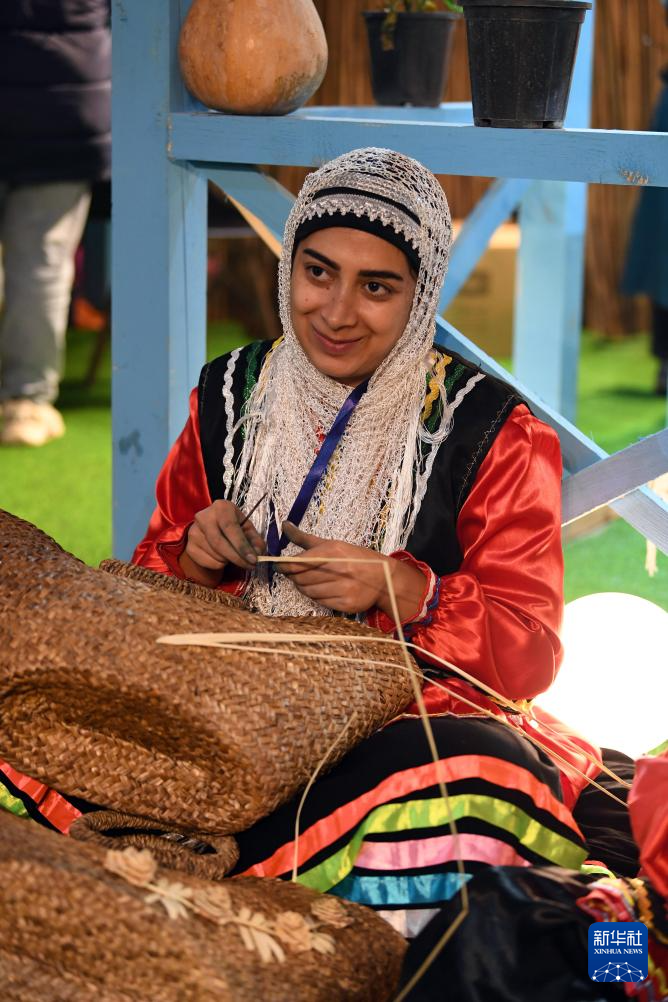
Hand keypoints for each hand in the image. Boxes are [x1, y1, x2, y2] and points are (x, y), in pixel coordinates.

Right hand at [179, 500, 265, 586]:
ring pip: (215, 554)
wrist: (212, 528)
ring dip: (229, 561)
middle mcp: (204, 517)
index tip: (253, 559)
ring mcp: (194, 532)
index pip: (230, 527)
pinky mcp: (190, 547)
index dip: (242, 545)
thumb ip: (255, 540)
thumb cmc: (233, 527)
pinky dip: (219, 564)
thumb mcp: (247, 528)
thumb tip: (258, 553)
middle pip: (220, 543)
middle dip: (237, 557)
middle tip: (250, 566)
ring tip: (235, 556)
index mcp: (221, 507)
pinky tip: (223, 557)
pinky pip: (208, 562)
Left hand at [279, 522, 425, 620]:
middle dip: (293, 577)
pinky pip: (319, 602)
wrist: (383, 578)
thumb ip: (304, 538)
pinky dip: (316, 596)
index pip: (298, 562)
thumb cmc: (355, 558)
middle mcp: (339, 570)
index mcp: (334, 552)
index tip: (279, 565)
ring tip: (309, 581)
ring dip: (303, 587)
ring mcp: (343, 589)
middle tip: (294, 573)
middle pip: (301, 578)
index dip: (284, 566)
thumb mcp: (332, 544)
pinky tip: (321, 589)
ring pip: (308, 591)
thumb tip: (284, 525)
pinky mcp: (346, 604)